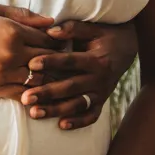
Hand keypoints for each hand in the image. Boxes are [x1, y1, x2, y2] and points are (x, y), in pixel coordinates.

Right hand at [0, 3, 61, 99]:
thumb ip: (23, 15)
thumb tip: (51, 22)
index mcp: (13, 31)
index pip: (49, 40)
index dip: (56, 41)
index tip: (57, 42)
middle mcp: (11, 53)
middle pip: (49, 60)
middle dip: (55, 59)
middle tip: (57, 59)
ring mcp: (2, 72)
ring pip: (39, 79)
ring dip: (44, 76)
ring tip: (45, 72)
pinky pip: (21, 94)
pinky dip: (30, 91)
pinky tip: (31, 87)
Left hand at [22, 20, 137, 129]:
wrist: (128, 48)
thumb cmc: (104, 35)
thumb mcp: (93, 28)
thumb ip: (73, 29)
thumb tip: (50, 31)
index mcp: (96, 59)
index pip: (70, 61)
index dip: (51, 62)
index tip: (32, 64)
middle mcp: (100, 78)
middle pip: (71, 87)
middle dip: (47, 93)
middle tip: (26, 98)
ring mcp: (101, 92)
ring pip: (78, 104)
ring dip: (56, 110)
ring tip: (34, 113)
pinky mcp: (102, 101)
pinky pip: (92, 115)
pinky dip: (78, 122)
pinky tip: (61, 125)